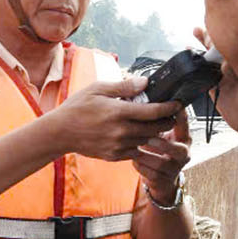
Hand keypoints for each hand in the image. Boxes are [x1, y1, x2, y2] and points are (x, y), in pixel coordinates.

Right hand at [49, 76, 181, 161]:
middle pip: (155, 128)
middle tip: (170, 114)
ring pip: (147, 140)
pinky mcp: (114, 156)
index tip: (178, 104)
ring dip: (155, 133)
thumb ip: (123, 86)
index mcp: (119, 112)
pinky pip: (136, 151)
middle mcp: (121, 131)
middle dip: (166, 121)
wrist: (60, 133)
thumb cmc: (77, 107)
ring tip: (157, 124)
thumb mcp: (98, 89)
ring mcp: (118, 145)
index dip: (170, 107)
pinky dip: (141, 143)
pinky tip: (139, 135)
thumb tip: (145, 82)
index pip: (154, 111)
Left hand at [135, 106, 189, 203]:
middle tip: (147, 136)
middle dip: (162, 143)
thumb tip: (144, 97)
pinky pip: (149, 173)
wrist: (160, 178)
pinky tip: (133, 158)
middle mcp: (183, 154)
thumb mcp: (162, 133)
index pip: (184, 124)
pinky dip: (139, 165)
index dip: (177, 115)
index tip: (167, 108)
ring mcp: (174, 169)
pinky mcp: (163, 180)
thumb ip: (157, 120)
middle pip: (178, 149)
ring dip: (146, 154)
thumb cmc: (158, 149)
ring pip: (161, 163)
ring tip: (134, 147)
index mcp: (184, 138)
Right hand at [193, 26, 237, 140]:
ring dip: (201, 50)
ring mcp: (223, 79)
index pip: (230, 50)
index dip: (221, 40)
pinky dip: (197, 69)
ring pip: (209, 61)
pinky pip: (204, 76)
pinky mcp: (215, 89)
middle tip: (198, 30)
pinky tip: (191, 61)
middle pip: (218, 52)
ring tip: (193, 38)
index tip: (214, 31)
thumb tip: (226, 64)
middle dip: (208, 39)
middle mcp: (232, 71)